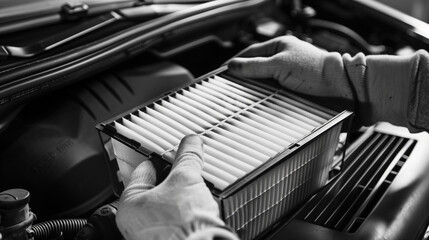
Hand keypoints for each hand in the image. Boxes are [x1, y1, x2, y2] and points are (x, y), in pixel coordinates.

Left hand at [116, 135, 238, 239]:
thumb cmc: (181, 225)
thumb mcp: (185, 180)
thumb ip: (187, 158)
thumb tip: (191, 143)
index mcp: (130, 206)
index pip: (142, 172)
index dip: (158, 159)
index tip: (167, 154)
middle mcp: (136, 224)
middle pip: (155, 190)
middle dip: (172, 179)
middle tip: (184, 169)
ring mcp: (153, 235)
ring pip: (167, 207)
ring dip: (180, 197)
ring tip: (194, 189)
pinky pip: (177, 222)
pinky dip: (186, 214)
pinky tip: (198, 209)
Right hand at [228, 35, 348, 97]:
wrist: (340, 88)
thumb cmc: (316, 71)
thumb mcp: (280, 65)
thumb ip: (255, 65)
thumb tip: (233, 66)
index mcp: (280, 46)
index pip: (250, 52)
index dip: (236, 62)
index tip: (222, 73)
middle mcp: (283, 59)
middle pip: (255, 67)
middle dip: (243, 77)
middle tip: (228, 87)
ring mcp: (287, 75)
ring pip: (263, 81)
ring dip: (253, 89)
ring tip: (240, 97)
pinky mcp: (292, 89)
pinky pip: (272, 92)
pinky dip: (264, 97)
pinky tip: (257, 103)